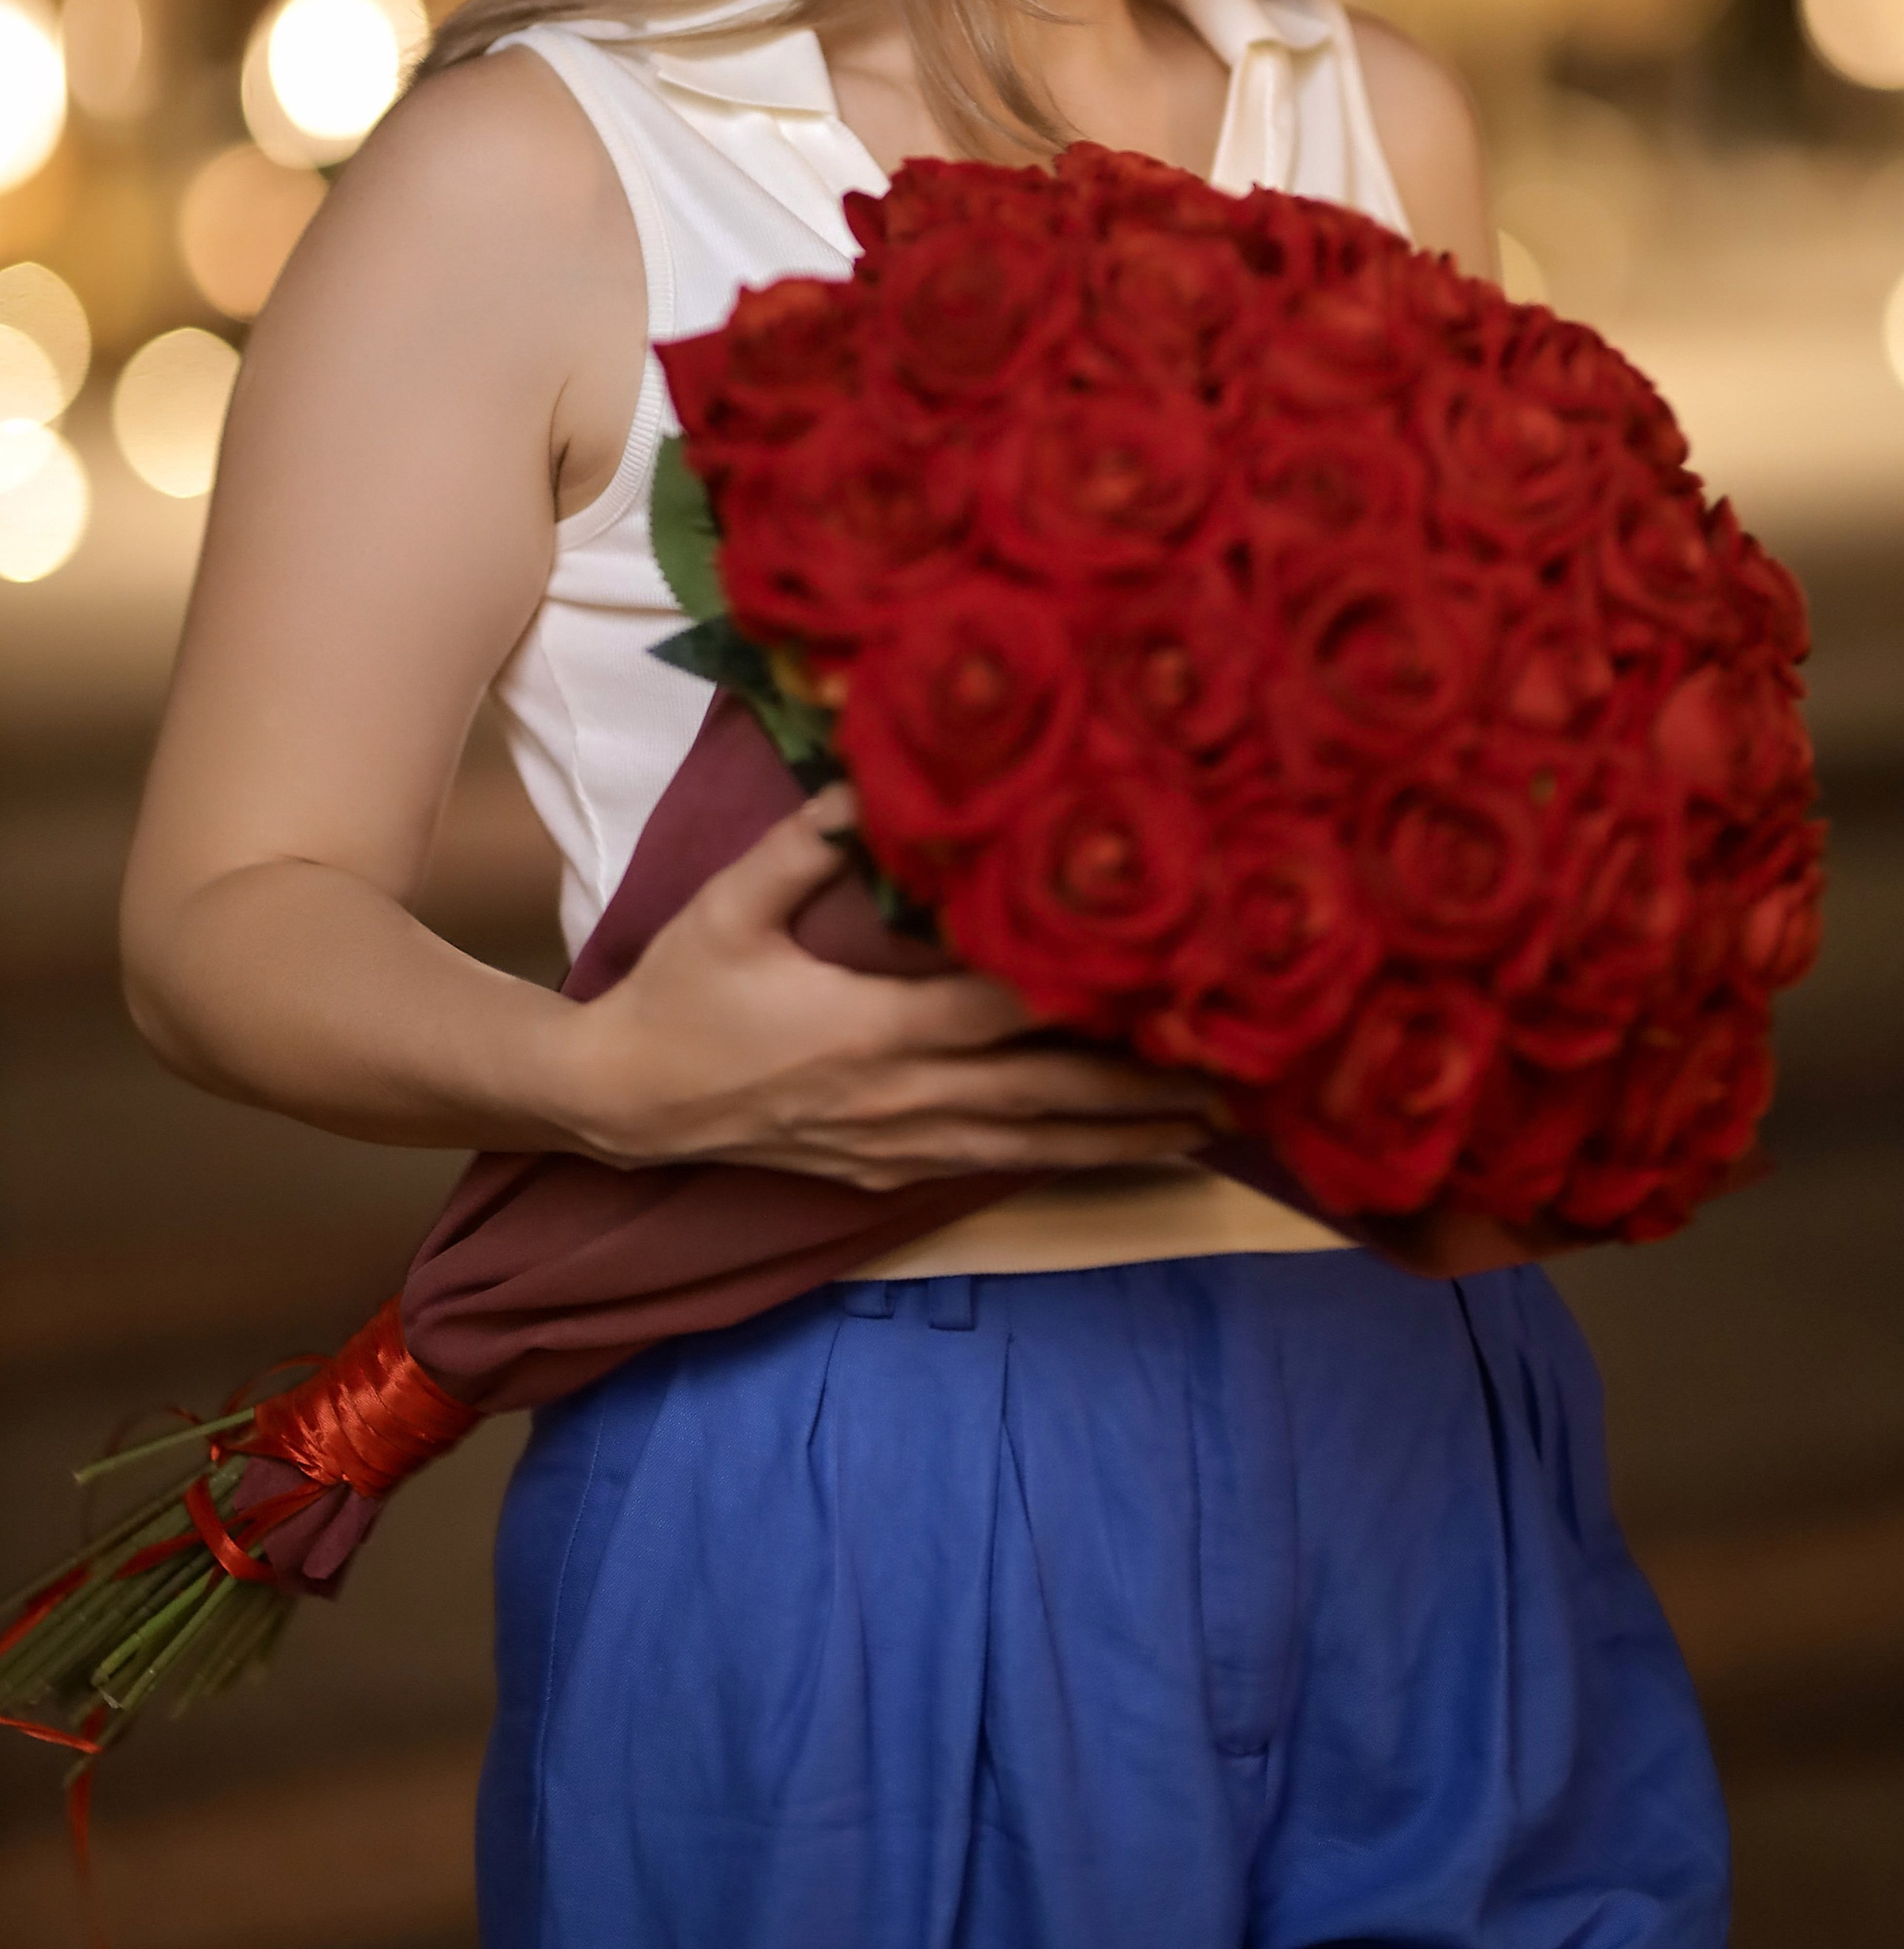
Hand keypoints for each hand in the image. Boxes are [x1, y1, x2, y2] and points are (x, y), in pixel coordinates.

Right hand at [560, 784, 1224, 1184]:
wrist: (622, 1102)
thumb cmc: (680, 995)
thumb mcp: (729, 906)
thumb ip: (806, 843)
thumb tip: (874, 777)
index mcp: (872, 1029)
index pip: (1000, 1009)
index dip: (1083, 993)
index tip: (1165, 975)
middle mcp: (902, 1097)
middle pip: (1046, 1093)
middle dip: (1142, 1087)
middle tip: (1237, 1078)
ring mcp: (899, 1143)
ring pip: (1034, 1144)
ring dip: (1123, 1136)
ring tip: (1211, 1127)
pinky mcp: (889, 1170)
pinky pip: (996, 1165)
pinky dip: (1065, 1159)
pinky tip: (1116, 1152)